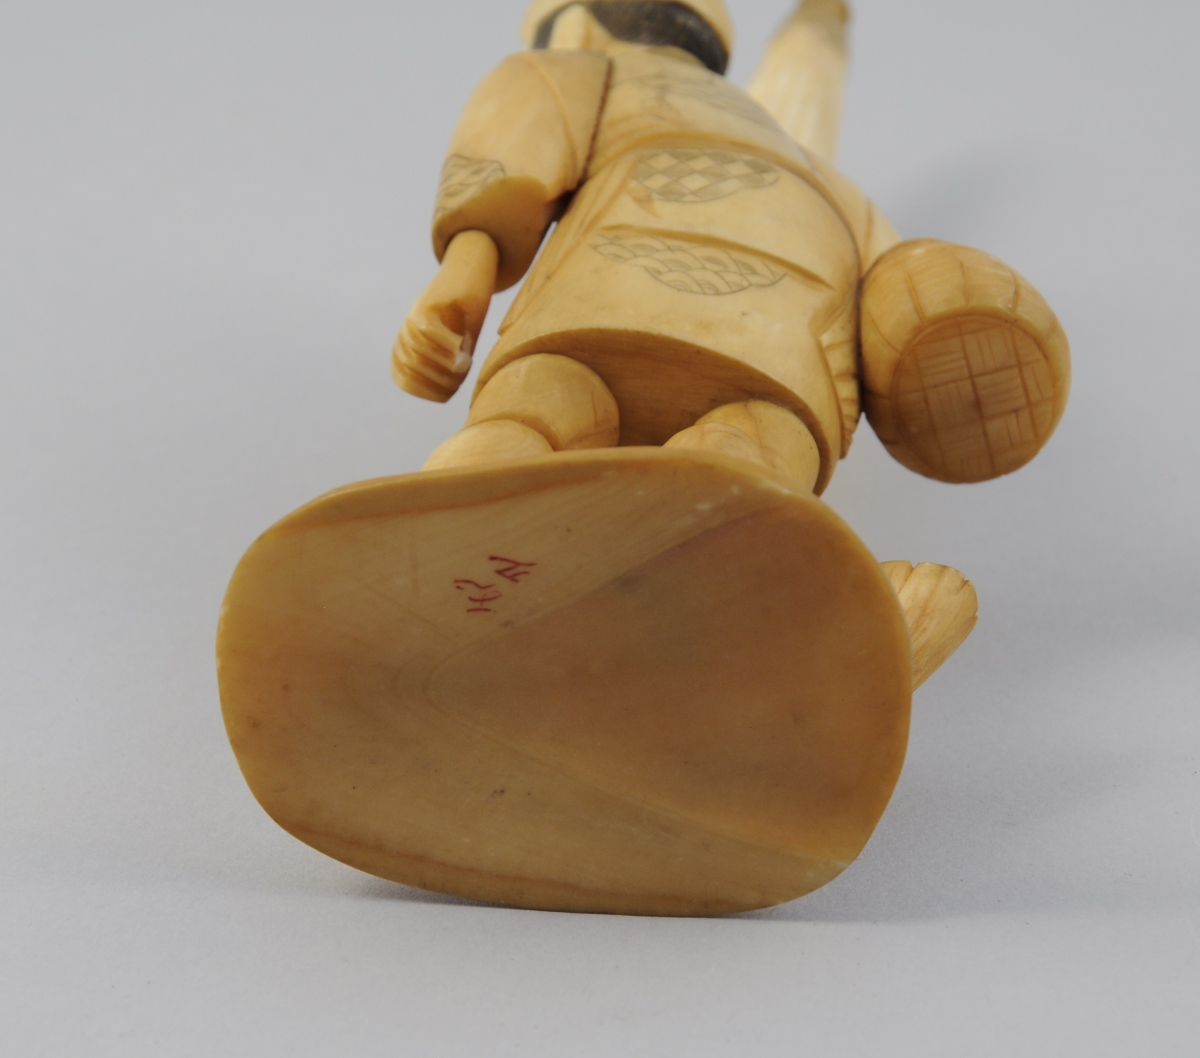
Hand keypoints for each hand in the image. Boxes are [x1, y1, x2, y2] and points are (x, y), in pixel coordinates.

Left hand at [392, 230, 498, 402]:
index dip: (432, 389)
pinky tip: (463, 345)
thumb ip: (451, 371)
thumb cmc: (464, 320)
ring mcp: (410, 322)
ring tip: (465, 359)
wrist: (468, 279)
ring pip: (418, 352)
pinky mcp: (423, 307)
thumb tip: (448, 388)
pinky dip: (446, 343)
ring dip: (445, 362)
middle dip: (441, 376)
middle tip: (463, 370)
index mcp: (405, 351)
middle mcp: (404, 337)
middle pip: (414, 369)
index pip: (406, 382)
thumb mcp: (458, 350)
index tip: (454, 384)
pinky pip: (426, 331)